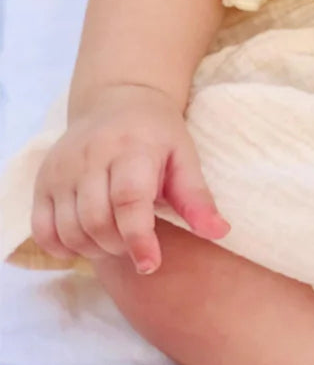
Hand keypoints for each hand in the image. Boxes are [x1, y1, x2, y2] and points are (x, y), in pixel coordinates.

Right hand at [30, 82, 228, 274]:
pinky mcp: (42, 179)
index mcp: (132, 147)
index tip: (151, 264)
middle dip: (119, 245)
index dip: (139, 238)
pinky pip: (43, 228)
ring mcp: (61, 168)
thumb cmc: (157, 133)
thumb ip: (197, 197)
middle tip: (137, 243)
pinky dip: (63, 246)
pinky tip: (86, 241)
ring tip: (116, 240)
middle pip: (97, 221)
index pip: (129, 200)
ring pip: (69, 229)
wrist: (118, 100)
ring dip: (94, 248)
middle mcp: (91, 155)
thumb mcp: (184, 156)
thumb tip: (221, 232)